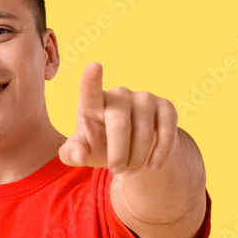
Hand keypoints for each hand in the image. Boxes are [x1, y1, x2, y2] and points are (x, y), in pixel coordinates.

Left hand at [58, 62, 177, 173]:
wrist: (130, 149)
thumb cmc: (98, 145)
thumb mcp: (80, 152)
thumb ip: (71, 154)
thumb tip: (79, 155)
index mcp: (92, 102)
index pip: (90, 89)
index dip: (91, 79)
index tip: (94, 67)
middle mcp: (118, 95)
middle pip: (119, 124)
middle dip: (118, 153)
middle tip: (116, 170)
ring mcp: (144, 98)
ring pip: (143, 132)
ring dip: (137, 158)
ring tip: (129, 168)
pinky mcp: (165, 107)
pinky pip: (167, 131)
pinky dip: (160, 153)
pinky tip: (153, 165)